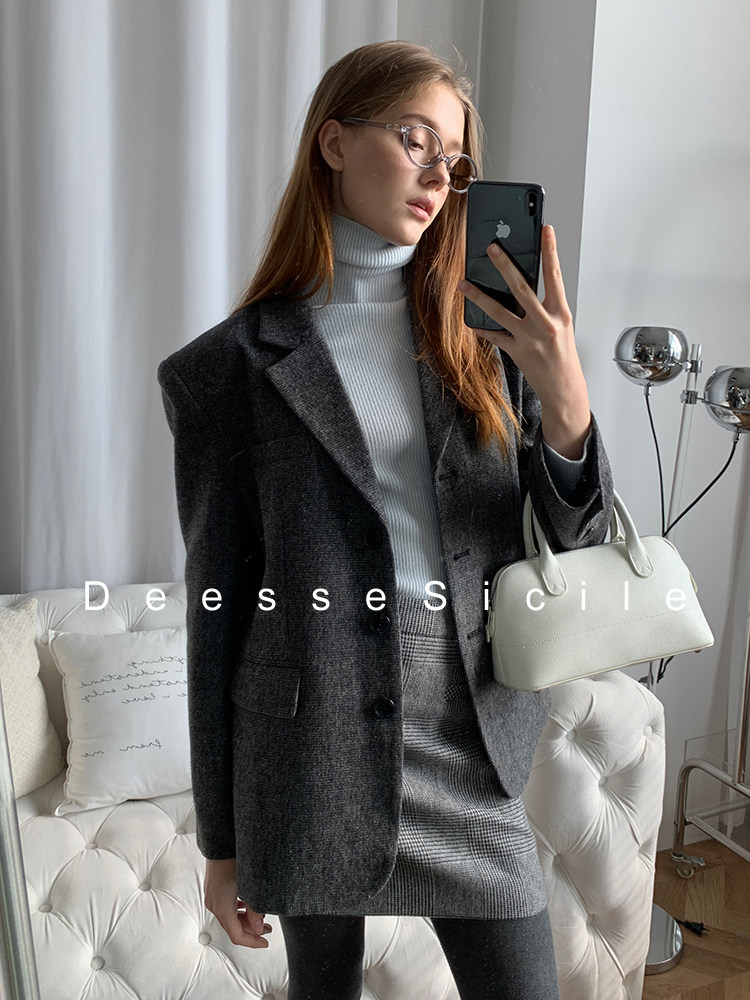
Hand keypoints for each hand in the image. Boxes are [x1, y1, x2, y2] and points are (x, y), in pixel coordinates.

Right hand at [203, 857, 272, 947]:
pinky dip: (237, 911)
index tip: (265, 943)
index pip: (237, 935)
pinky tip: (248, 905)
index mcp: (222, 907)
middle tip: (267, 929)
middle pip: (233, 927)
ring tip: (261, 917)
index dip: (252, 942)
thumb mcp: (249, 886)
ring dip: (245, 920)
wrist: (221, 841)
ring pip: (229, 917)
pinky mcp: (212, 889)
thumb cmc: (234, 859)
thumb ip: (254, 910)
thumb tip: (258, 929)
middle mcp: (213, 904)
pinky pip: (225, 907)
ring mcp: (211, 896)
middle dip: (251, 931)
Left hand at [459, 225, 590, 458]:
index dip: (551, 251)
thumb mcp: (562, 326)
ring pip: (500, 312)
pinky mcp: (516, 353)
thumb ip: (546, 306)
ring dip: (479, 297)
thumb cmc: (564, 356)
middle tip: (492, 249)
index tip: (545, 230)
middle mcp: (545, 325)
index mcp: (561, 314)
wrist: (564, 390)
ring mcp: (529, 339)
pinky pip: (494, 336)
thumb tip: (522, 285)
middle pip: (522, 289)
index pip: (555, 276)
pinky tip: (470, 319)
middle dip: (505, 266)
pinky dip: (481, 327)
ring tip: (464, 284)